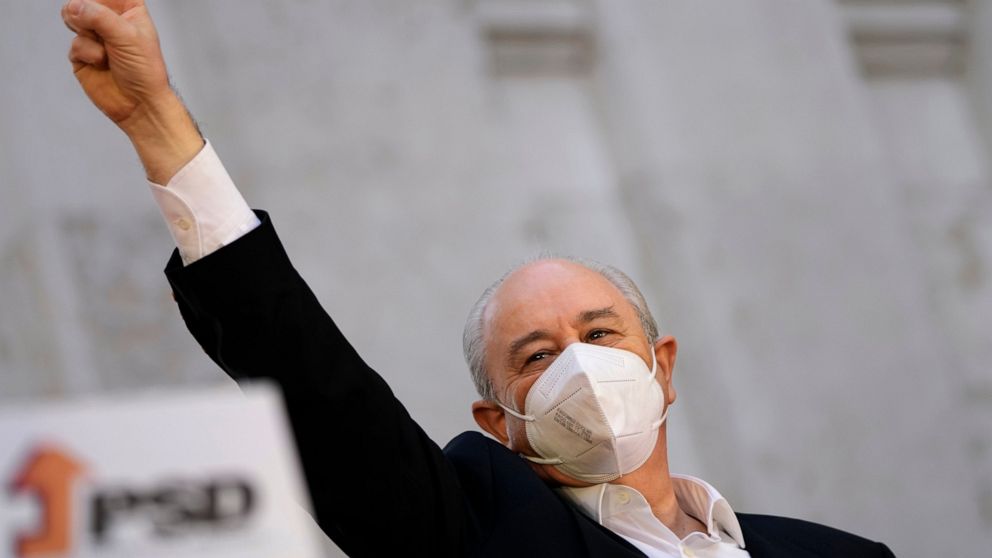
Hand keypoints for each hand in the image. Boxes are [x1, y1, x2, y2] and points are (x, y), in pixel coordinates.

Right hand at [63, 0, 168, 125]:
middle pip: (83, 1)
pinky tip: (102, 63)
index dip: (99, 0)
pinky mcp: (82, 54)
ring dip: (89, 36)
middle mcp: (110, 20)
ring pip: (73, 19)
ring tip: (107, 52)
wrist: (139, 104)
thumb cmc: (145, 71)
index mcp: (129, 9)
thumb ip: (100, 17)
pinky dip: (86, 53)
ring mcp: (95, 36)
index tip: (97, 8)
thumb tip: (74, 6)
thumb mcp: (128, 36)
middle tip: (101, 31)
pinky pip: (73, 43)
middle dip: (88, 15)